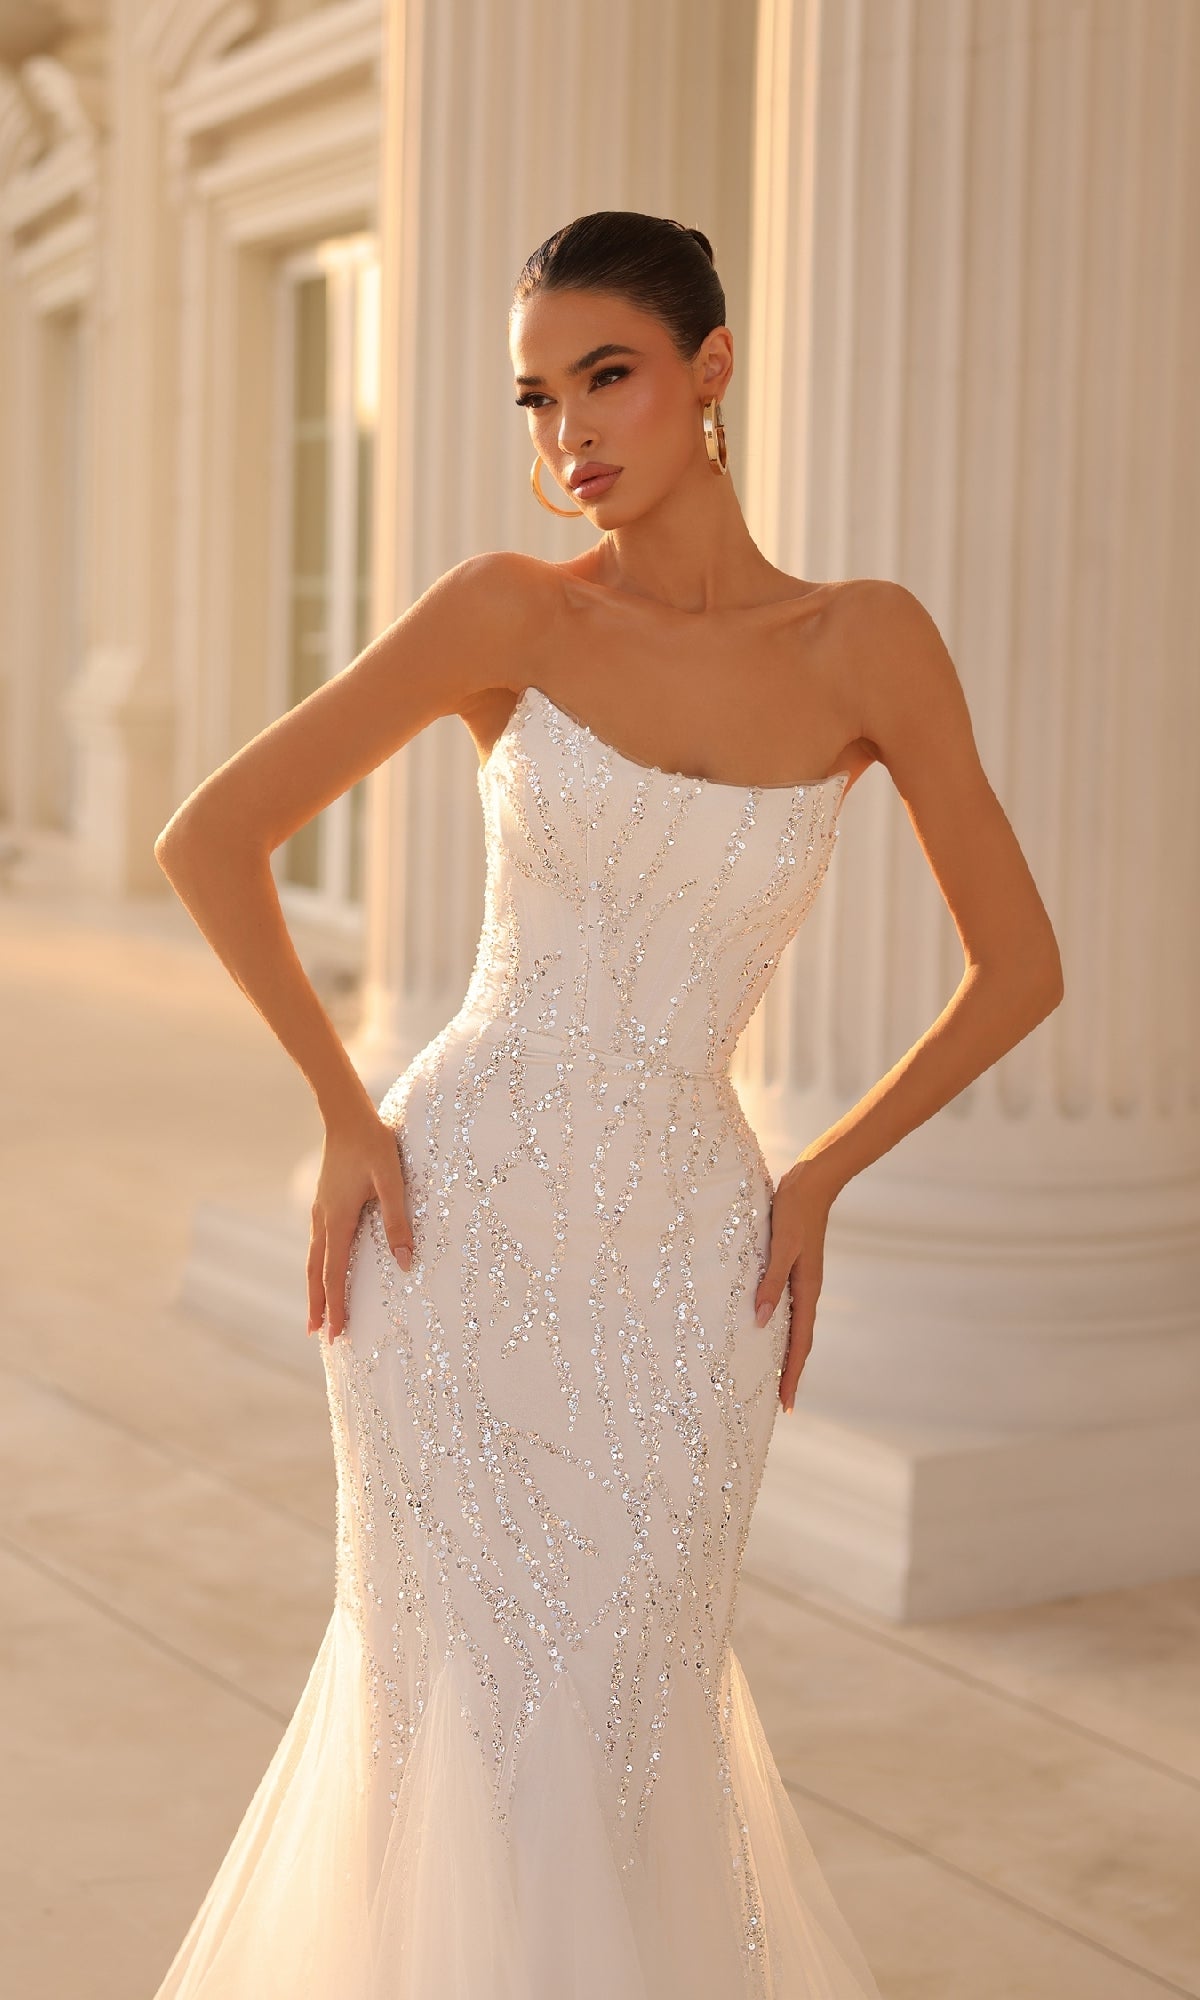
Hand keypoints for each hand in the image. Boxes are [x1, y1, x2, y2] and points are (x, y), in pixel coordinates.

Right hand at [306, 1112, 413, 1343]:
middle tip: (317, 1335)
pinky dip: (317, 1264)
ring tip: (315, 1311)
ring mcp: (320, 1210)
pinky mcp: (324, 1201)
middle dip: (318, 1304)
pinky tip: (322, 1267)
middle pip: (316, 1272)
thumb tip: (407, 1263)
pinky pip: (317, 1242)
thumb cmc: (373, 1146)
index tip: (335, 1333)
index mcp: (339, 1220)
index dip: (336, 1305)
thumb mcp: (392, 1181)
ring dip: (314, 1287)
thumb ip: (398, 1221)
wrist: (347, 1116)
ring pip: (313, 1257)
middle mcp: (324, 1219)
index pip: (335, 1274)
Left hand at [753, 1160, 836, 1412]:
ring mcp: (803, 1281)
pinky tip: (769, 1329)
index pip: (799, 1344)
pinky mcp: (796, 1270)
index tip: (787, 1405)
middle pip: (800, 1342)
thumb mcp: (780, 1247)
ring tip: (774, 1376)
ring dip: (786, 1354)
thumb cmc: (793, 1212)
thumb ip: (770, 1282)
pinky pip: (790, 1309)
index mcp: (807, 1290)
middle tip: (782, 1403)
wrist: (811, 1183)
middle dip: (791, 1373)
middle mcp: (807, 1291)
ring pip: (795, 1327)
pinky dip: (782, 1328)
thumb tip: (760, 1321)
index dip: (792, 1375)